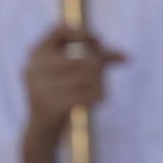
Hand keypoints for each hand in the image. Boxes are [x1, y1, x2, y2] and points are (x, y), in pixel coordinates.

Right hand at [23, 26, 125, 162]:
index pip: (58, 30)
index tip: (98, 39)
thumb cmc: (62, 96)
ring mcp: (41, 86)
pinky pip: (89, 95)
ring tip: (100, 92)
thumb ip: (99, 61)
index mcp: (36, 53)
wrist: (42, 131)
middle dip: (99, 68)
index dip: (81, 32)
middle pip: (84, 58)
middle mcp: (35, 67)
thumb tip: (128, 57)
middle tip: (102, 78)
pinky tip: (98, 100)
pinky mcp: (51, 105)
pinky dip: (99, 97)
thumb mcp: (75, 75)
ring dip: (102, 84)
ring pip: (89, 76)